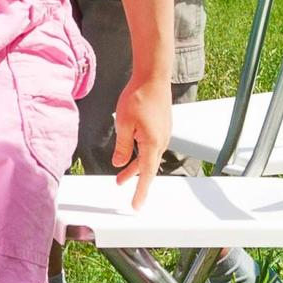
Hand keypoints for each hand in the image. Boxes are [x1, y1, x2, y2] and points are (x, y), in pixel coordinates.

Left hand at [109, 77, 163, 204]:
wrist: (153, 77)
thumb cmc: (139, 97)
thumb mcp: (123, 124)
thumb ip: (122, 147)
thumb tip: (119, 163)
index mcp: (152, 144)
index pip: (146, 174)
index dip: (140, 192)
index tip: (136, 205)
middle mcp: (161, 141)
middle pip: (147, 166)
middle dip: (133, 177)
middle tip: (118, 184)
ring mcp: (163, 133)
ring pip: (148, 155)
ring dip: (135, 164)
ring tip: (121, 171)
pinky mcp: (162, 126)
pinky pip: (151, 145)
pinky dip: (141, 152)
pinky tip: (132, 148)